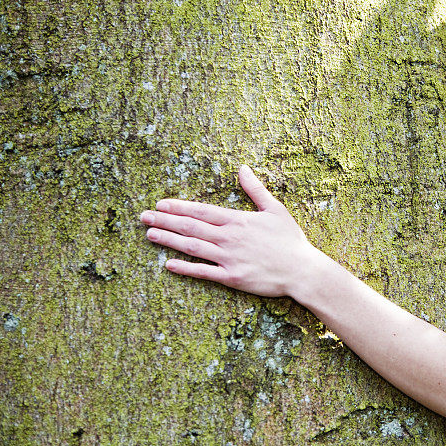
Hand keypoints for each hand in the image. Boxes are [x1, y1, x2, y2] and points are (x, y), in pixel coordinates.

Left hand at [140, 165, 320, 296]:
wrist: (302, 270)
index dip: (179, 207)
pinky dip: (185, 268)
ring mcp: (229, 258)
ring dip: (168, 240)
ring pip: (192, 247)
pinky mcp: (232, 277)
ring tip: (149, 234)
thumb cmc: (290, 240)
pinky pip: (203, 272)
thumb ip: (256, 189)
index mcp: (238, 220)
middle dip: (165, 220)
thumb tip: (243, 168)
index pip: (202, 211)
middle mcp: (229, 238)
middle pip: (191, 227)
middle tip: (143, 216)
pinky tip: (168, 264)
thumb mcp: (275, 209)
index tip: (160, 203)